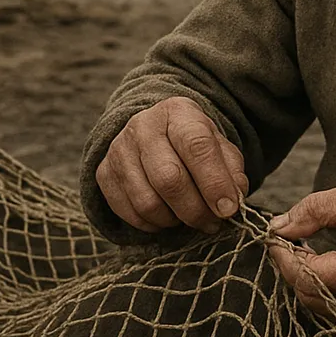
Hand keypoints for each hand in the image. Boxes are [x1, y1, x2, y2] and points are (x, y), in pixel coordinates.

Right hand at [96, 96, 247, 234]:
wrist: (154, 135)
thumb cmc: (193, 144)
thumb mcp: (220, 147)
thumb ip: (231, 171)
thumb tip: (232, 201)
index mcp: (178, 112)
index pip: (197, 145)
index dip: (214, 182)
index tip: (228, 209)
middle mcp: (143, 126)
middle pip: (169, 179)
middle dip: (196, 210)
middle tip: (213, 222)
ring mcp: (118, 150)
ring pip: (148, 202)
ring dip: (175, 220)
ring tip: (191, 217)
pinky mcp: (103, 173)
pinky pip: (129, 213)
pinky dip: (154, 224)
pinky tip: (169, 216)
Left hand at [267, 180, 335, 331]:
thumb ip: (318, 209)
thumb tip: (279, 227)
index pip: (309, 276)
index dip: (284, 257)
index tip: (277, 235)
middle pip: (309, 296)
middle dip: (293, 268)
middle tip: (294, 239)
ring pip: (320, 308)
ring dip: (308, 281)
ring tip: (314, 251)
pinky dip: (327, 292)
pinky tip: (334, 267)